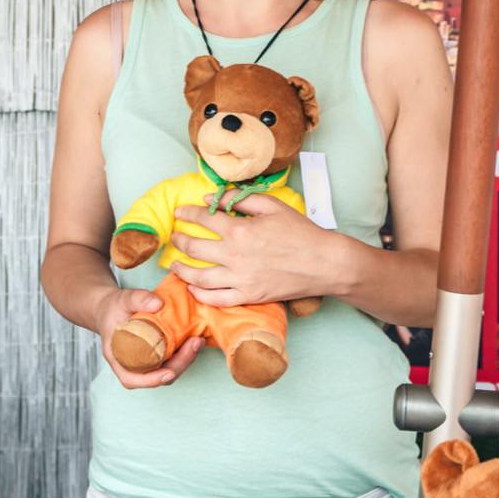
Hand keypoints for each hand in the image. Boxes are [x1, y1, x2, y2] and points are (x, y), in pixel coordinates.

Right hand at [92, 288, 202, 390]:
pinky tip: (194, 338)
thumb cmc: (113, 307)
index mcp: (117, 357)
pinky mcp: (156, 354)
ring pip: (167, 370)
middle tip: (194, 344)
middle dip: (179, 365)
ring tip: (198, 341)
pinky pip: (170, 359)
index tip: (169, 373)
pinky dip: (183, 352)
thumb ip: (138, 299)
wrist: (111, 307)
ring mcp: (145, 361)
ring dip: (185, 359)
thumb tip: (158, 303)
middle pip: (156, 376)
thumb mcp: (123, 299)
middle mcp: (131, 364)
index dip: (151, 380)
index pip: (131, 379)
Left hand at [169, 195, 333, 307]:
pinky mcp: (249, 296)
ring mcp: (240, 279)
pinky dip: (200, 294)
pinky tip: (193, 288)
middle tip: (175, 236)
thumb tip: (212, 197)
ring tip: (175, 265)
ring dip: (182, 270)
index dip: (188, 213)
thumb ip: (240, 200)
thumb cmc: (300, 232)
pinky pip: (216, 299)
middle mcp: (235, 256)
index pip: (204, 219)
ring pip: (199, 277)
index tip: (180, 213)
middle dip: (180, 240)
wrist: (323, 263)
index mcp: (240, 230)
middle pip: (195, 248)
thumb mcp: (272, 206)